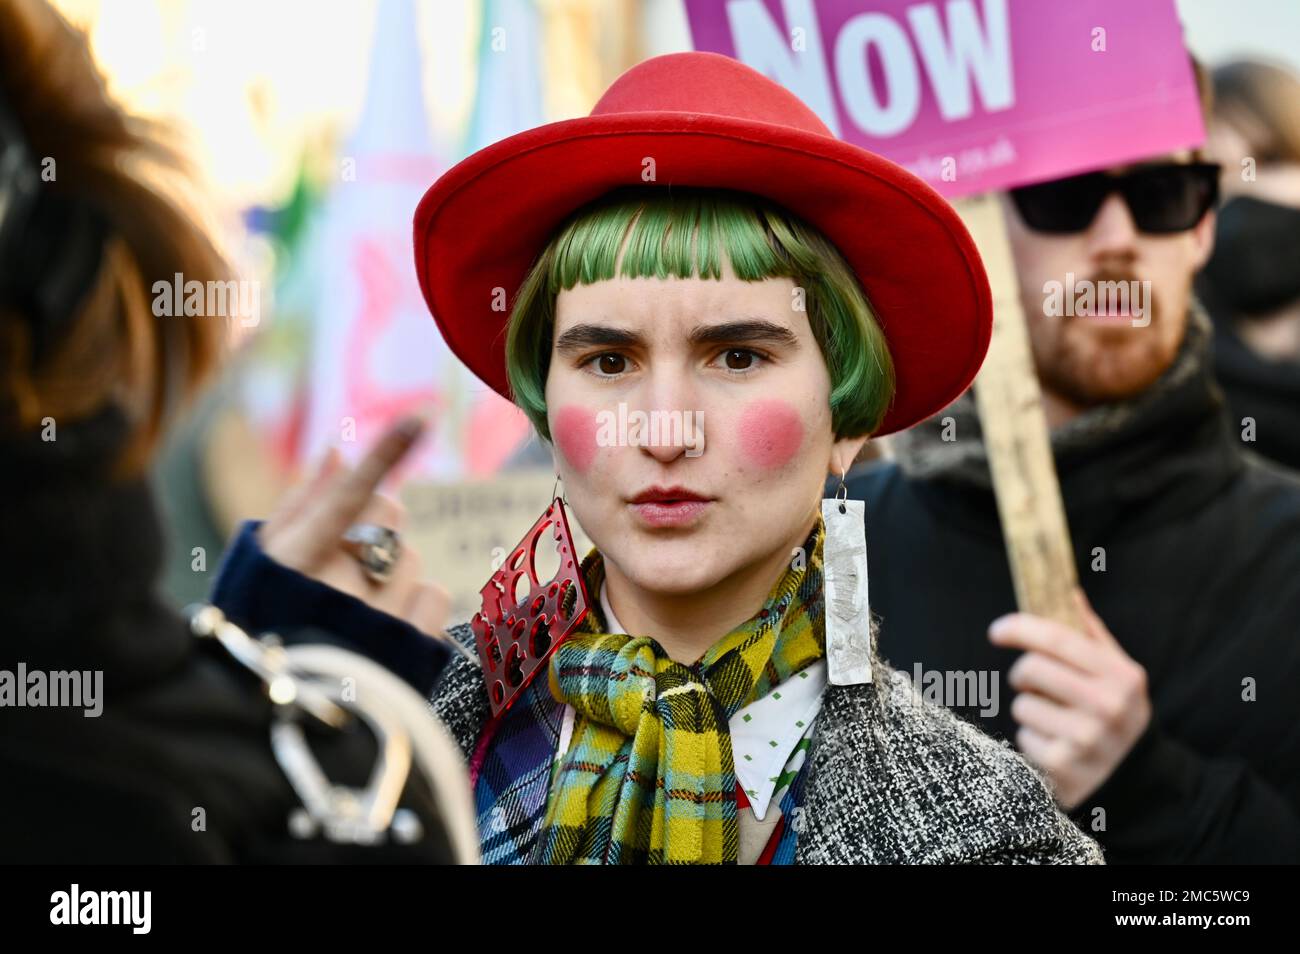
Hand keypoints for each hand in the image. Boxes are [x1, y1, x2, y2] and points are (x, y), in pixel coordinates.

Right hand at [258, 412, 449, 637]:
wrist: (277, 715)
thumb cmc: (263, 626)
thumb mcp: (261, 568)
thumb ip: (301, 505)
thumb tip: (338, 452)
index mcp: (292, 560)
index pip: (346, 494)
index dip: (385, 452)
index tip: (422, 416)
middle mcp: (332, 588)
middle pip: (389, 516)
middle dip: (376, 529)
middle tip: (350, 562)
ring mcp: (373, 621)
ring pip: (414, 558)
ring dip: (395, 573)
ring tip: (361, 608)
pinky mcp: (408, 649)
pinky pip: (436, 596)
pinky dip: (418, 607)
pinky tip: (387, 628)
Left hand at [988, 588, 1150, 809]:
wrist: (1135, 777)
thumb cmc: (1112, 710)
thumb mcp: (1116, 672)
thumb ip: (1091, 632)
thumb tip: (1068, 590)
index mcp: (1122, 676)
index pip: (1058, 639)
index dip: (1021, 628)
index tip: (997, 631)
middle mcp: (1109, 707)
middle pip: (1032, 669)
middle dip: (1023, 673)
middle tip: (1033, 683)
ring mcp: (1087, 740)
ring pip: (1022, 705)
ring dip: (1029, 709)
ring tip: (1053, 719)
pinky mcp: (1064, 766)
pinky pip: (1022, 735)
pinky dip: (1031, 738)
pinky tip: (1054, 744)